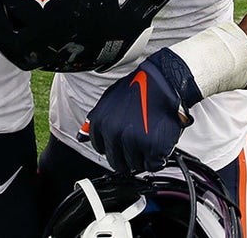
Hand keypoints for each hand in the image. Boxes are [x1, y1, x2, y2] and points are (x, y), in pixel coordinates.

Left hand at [85, 48, 200, 174]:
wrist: (166, 81)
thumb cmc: (139, 88)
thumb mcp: (109, 99)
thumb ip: (95, 119)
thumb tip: (81, 137)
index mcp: (100, 123)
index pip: (101, 149)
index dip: (115, 145)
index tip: (123, 139)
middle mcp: (113, 134)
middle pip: (117, 162)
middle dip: (128, 155)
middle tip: (139, 139)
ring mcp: (133, 142)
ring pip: (135, 166)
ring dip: (144, 156)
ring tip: (150, 136)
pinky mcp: (152, 147)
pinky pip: (153, 165)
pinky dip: (158, 158)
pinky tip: (160, 142)